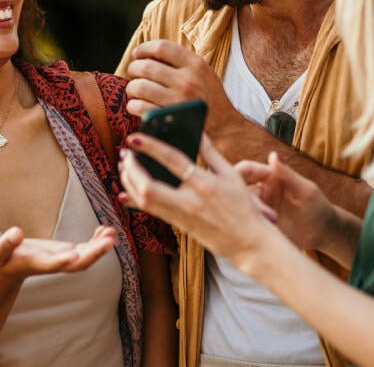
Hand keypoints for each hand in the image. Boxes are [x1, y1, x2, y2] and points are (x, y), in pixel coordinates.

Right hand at [0, 225, 116, 279]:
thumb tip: (16, 233)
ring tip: (112, 232)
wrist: (9, 268)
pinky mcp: (67, 253)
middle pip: (76, 264)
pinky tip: (106, 230)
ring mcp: (62, 260)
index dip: (62, 260)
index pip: (51, 265)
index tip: (74, 253)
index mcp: (36, 264)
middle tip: (109, 240)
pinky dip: (97, 242)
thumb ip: (6, 243)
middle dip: (93, 254)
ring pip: (85, 257)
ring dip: (100, 247)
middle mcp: (53, 264)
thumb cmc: (1, 258)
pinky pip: (86, 250)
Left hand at [118, 133, 278, 270]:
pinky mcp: (178, 226)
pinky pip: (150, 212)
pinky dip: (135, 200)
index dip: (151, 147)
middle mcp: (190, 202)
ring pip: (144, 201)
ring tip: (125, 167)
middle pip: (148, 187)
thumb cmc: (243, 207)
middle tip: (126, 154)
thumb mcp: (232, 175)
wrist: (248, 243)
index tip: (134, 137)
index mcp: (205, 184)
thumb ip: (211, 153)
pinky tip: (126, 191)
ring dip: (129, 183)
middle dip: (132, 170)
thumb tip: (198, 131)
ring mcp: (181, 216)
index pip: (172, 160)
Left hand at [124, 40, 237, 126]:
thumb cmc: (208, 98)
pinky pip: (139, 107)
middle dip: (133, 69)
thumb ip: (180, 61)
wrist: (224, 126)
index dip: (144, 48)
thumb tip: (147, 53)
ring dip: (131, 88)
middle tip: (134, 74)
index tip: (137, 54)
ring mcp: (177, 101)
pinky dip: (133, 106)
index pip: (162, 47)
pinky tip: (137, 106)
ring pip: (138, 87)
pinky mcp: (168, 119)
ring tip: (135, 91)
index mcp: (196, 65)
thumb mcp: (203, 73)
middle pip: (145, 66)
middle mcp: (187, 81)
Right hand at [237, 152, 336, 251]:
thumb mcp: (305, 190)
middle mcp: (263, 190)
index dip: (235, 173)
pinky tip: (255, 234)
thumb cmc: (319, 208)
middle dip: (245, 201)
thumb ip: (287, 174)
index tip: (231, 184)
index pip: (248, 170)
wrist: (325, 235)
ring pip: (242, 208)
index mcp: (272, 177)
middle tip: (266, 215)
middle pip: (240, 190)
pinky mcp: (261, 224)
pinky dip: (246, 227)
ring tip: (270, 225)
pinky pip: (247, 223)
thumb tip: (273, 155)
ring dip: (249, 216)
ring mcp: (261, 208)